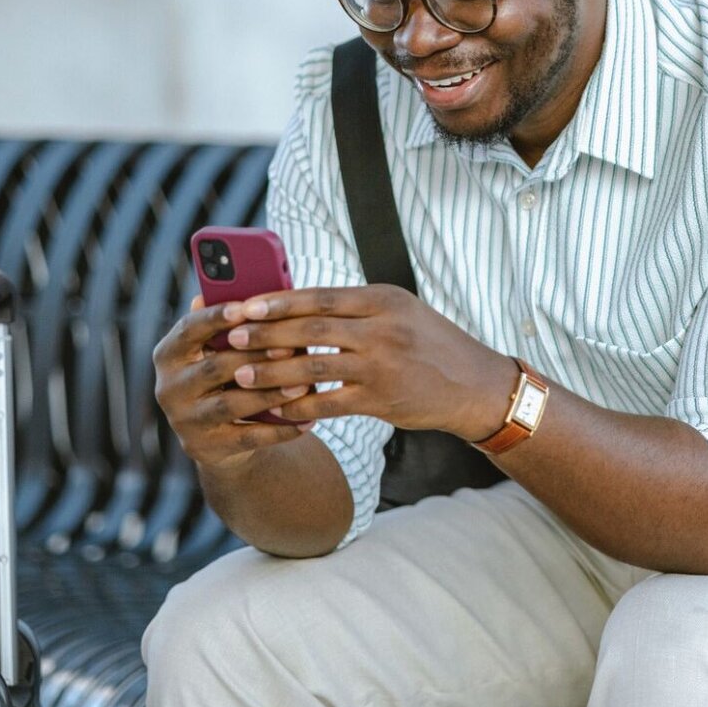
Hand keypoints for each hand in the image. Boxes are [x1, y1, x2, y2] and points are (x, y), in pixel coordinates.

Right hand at [152, 295, 314, 469]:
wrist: (220, 437)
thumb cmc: (230, 376)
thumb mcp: (224, 350)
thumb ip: (235, 325)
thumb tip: (258, 290)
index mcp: (170, 354)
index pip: (189, 329)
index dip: (217, 318)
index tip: (246, 308)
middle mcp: (169, 387)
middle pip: (214, 367)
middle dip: (256, 357)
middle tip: (291, 350)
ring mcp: (184, 420)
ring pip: (231, 403)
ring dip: (270, 394)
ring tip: (303, 386)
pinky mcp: (204, 447)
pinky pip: (247, 436)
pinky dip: (279, 429)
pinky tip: (307, 420)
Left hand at [219, 285, 517, 441]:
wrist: (476, 386)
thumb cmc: (432, 345)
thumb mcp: (400, 312)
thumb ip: (357, 309)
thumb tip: (300, 306)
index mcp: (383, 300)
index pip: (319, 296)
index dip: (277, 301)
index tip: (244, 305)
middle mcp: (382, 329)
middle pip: (310, 328)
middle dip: (265, 333)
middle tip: (231, 337)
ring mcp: (382, 365)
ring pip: (313, 366)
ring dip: (272, 372)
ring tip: (241, 376)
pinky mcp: (381, 400)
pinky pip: (328, 403)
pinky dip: (299, 407)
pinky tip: (278, 410)